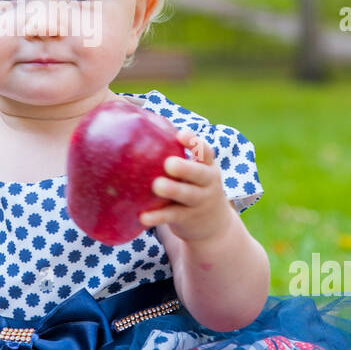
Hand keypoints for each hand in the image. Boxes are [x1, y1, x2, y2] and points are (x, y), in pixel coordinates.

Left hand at [138, 127, 234, 246]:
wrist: (213, 224)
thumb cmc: (192, 185)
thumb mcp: (194, 171)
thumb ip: (175, 154)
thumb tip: (137, 125)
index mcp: (207, 166)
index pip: (205, 151)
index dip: (195, 142)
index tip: (180, 135)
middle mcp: (207, 183)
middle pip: (199, 174)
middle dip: (185, 168)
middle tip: (168, 164)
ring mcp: (199, 202)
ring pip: (187, 195)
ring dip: (173, 190)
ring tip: (157, 186)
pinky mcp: (188, 219)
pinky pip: (172, 216)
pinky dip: (158, 217)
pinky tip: (143, 216)